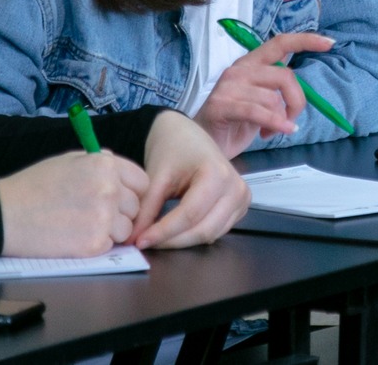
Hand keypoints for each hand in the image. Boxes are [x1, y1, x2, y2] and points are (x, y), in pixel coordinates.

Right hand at [0, 151, 148, 256]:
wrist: (3, 214)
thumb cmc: (34, 186)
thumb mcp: (70, 161)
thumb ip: (101, 164)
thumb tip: (124, 172)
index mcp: (106, 165)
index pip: (142, 182)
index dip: (131, 192)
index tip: (119, 199)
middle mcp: (110, 189)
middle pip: (135, 207)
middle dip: (120, 212)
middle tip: (91, 214)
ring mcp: (103, 218)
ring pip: (126, 229)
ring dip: (110, 231)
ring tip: (80, 225)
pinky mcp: (93, 244)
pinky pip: (109, 246)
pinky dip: (95, 245)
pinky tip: (74, 237)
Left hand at [131, 111, 251, 249]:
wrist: (187, 136)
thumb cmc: (172, 150)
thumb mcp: (156, 178)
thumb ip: (147, 210)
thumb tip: (136, 240)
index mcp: (217, 174)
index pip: (190, 215)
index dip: (163, 232)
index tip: (139, 241)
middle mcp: (236, 188)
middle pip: (203, 230)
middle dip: (172, 241)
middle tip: (145, 242)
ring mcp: (242, 198)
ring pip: (211, 235)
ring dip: (182, 241)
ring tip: (157, 237)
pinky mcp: (240, 206)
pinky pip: (217, 231)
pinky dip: (194, 236)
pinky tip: (175, 230)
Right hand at [195, 31, 331, 156]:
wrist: (202, 145)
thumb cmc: (234, 123)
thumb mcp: (261, 102)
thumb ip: (277, 90)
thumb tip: (298, 93)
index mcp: (250, 64)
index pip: (280, 42)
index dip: (306, 40)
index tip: (330, 43)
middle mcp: (239, 69)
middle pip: (285, 76)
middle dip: (296, 101)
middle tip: (291, 120)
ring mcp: (229, 86)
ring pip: (272, 98)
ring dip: (280, 119)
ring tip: (270, 131)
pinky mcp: (222, 105)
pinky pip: (258, 111)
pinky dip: (274, 123)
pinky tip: (276, 132)